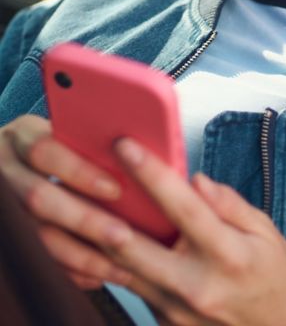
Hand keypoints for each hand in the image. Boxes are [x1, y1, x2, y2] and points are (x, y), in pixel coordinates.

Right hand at [0, 115, 133, 288]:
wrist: (11, 165)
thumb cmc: (60, 144)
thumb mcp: (64, 132)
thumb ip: (92, 142)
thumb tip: (146, 153)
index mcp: (22, 135)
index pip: (44, 150)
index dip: (79, 172)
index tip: (116, 190)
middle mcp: (4, 168)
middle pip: (38, 197)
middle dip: (85, 220)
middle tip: (124, 237)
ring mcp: (0, 204)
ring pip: (35, 235)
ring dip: (80, 255)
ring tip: (119, 267)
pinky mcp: (4, 236)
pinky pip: (34, 259)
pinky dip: (68, 271)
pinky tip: (98, 278)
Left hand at [101, 137, 285, 325]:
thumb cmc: (277, 282)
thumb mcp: (268, 234)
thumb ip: (230, 204)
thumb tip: (196, 180)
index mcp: (227, 256)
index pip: (183, 207)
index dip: (150, 174)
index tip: (127, 146)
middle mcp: (196, 286)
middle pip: (133, 245)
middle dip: (104, 206)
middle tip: (89, 173)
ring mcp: (176, 311)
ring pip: (122, 268)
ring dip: (102, 234)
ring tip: (89, 201)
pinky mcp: (165, 323)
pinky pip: (133, 285)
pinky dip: (119, 260)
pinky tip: (115, 235)